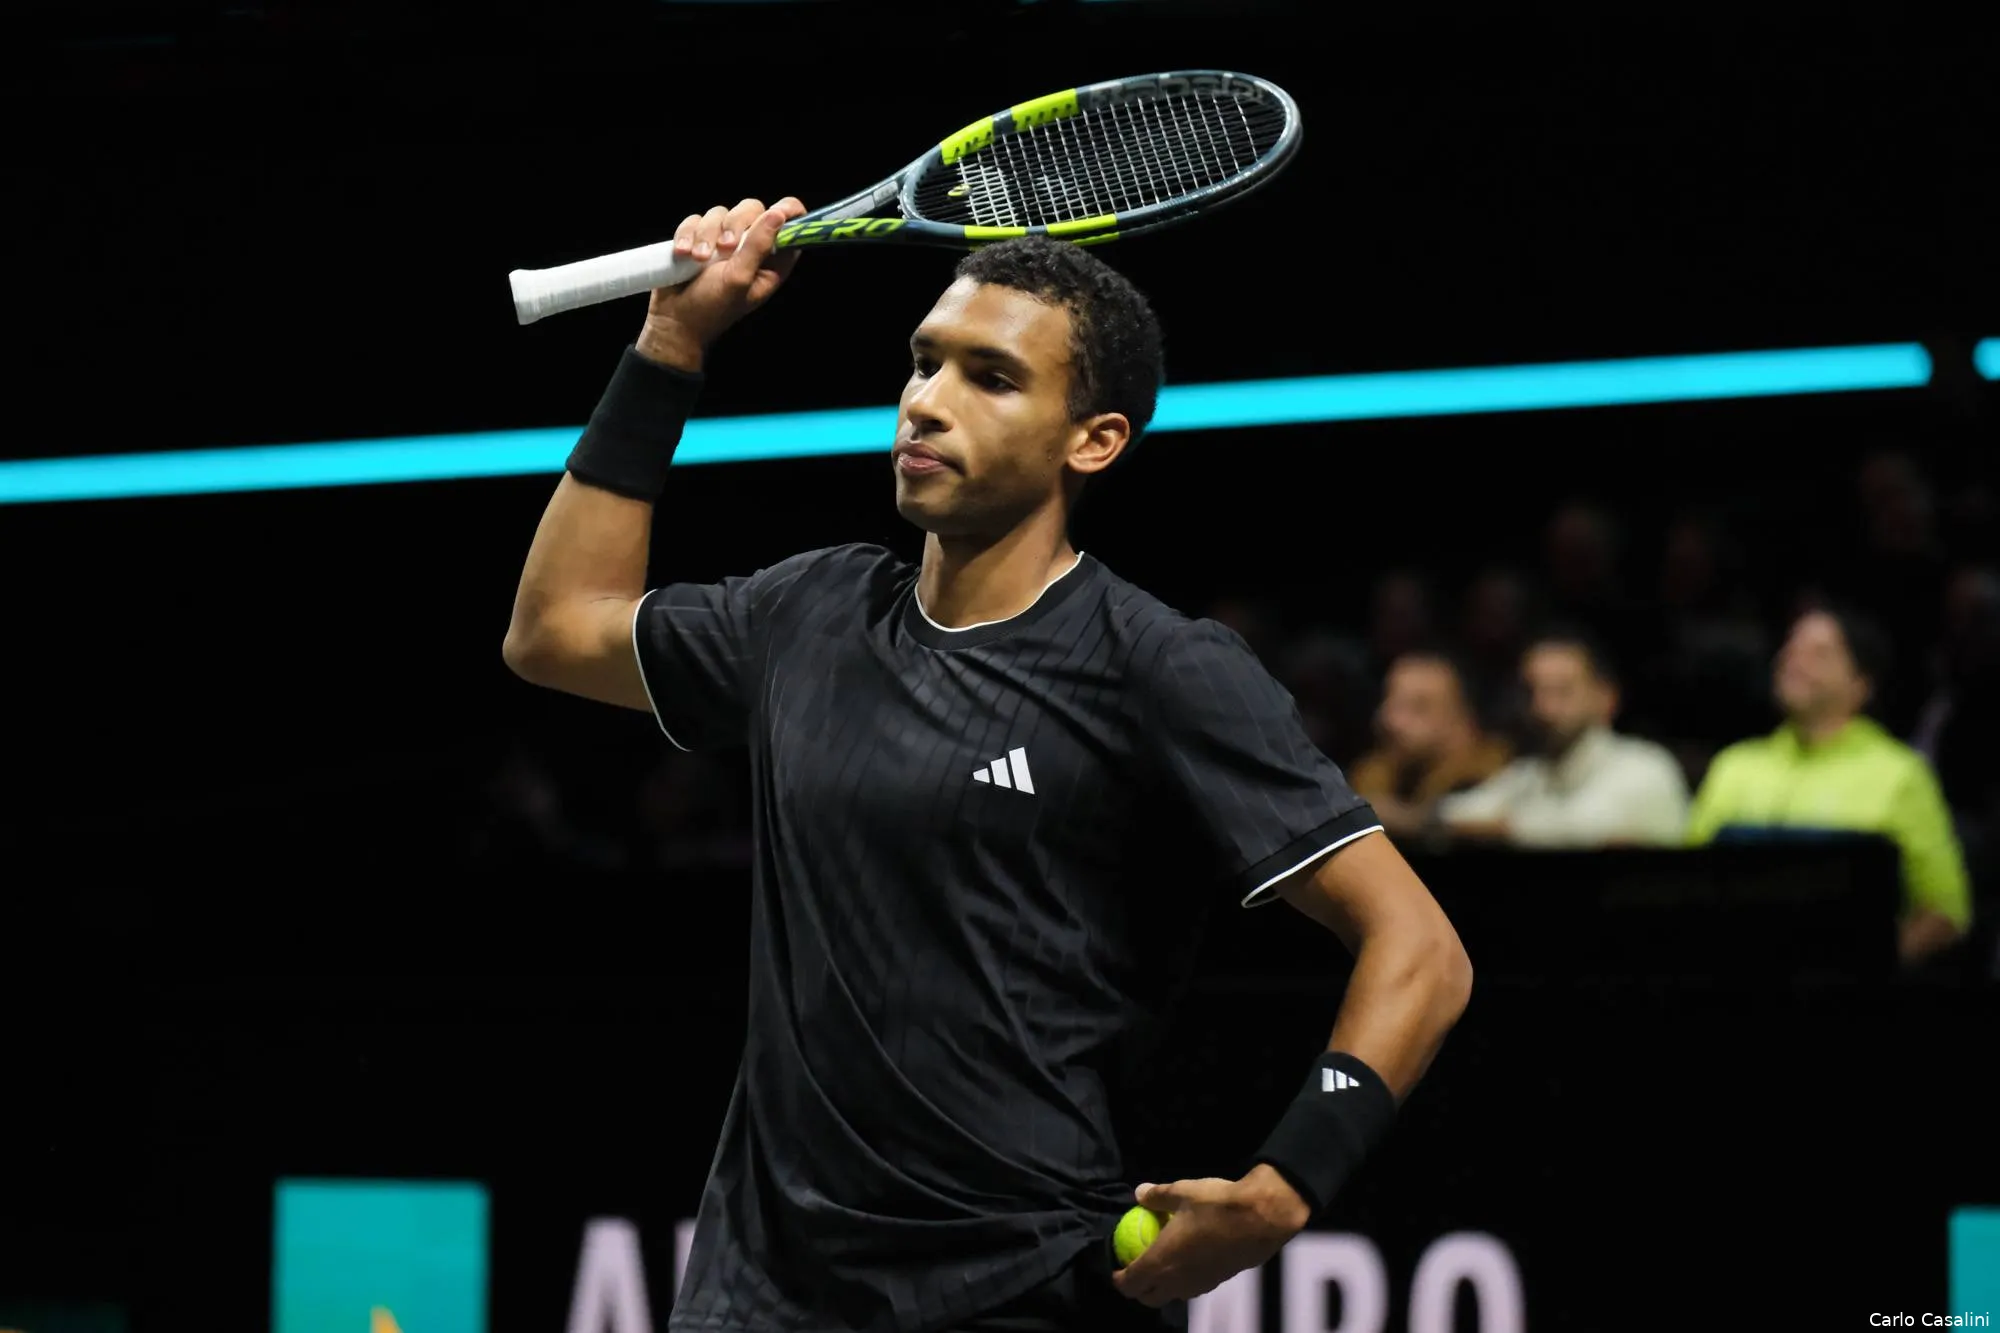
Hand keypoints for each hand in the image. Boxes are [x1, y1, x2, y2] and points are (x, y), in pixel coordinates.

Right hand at [637, 195, 808, 369]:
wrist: (674, 320)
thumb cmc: (712, 308)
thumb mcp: (739, 278)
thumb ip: (759, 245)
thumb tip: (779, 214)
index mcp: (771, 261)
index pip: (790, 225)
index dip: (788, 212)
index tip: (777, 212)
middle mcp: (750, 247)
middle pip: (752, 208)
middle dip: (735, 223)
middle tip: (725, 248)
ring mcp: (724, 241)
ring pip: (720, 213)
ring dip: (705, 234)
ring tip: (697, 259)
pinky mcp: (699, 237)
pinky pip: (696, 220)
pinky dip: (687, 234)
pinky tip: (683, 254)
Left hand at [1111, 1166, 1310, 1306]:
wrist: (1260, 1218)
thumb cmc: (1216, 1205)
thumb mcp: (1182, 1192)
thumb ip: (1157, 1196)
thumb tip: (1139, 1193)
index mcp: (1161, 1261)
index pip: (1130, 1285)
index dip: (1118, 1279)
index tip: (1116, 1266)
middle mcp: (1177, 1280)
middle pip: (1148, 1298)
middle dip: (1138, 1288)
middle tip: (1136, 1266)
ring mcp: (1198, 1285)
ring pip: (1172, 1296)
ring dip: (1161, 1286)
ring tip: (1161, 1263)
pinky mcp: (1217, 1282)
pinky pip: (1191, 1290)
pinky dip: (1182, 1282)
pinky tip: (1187, 1260)